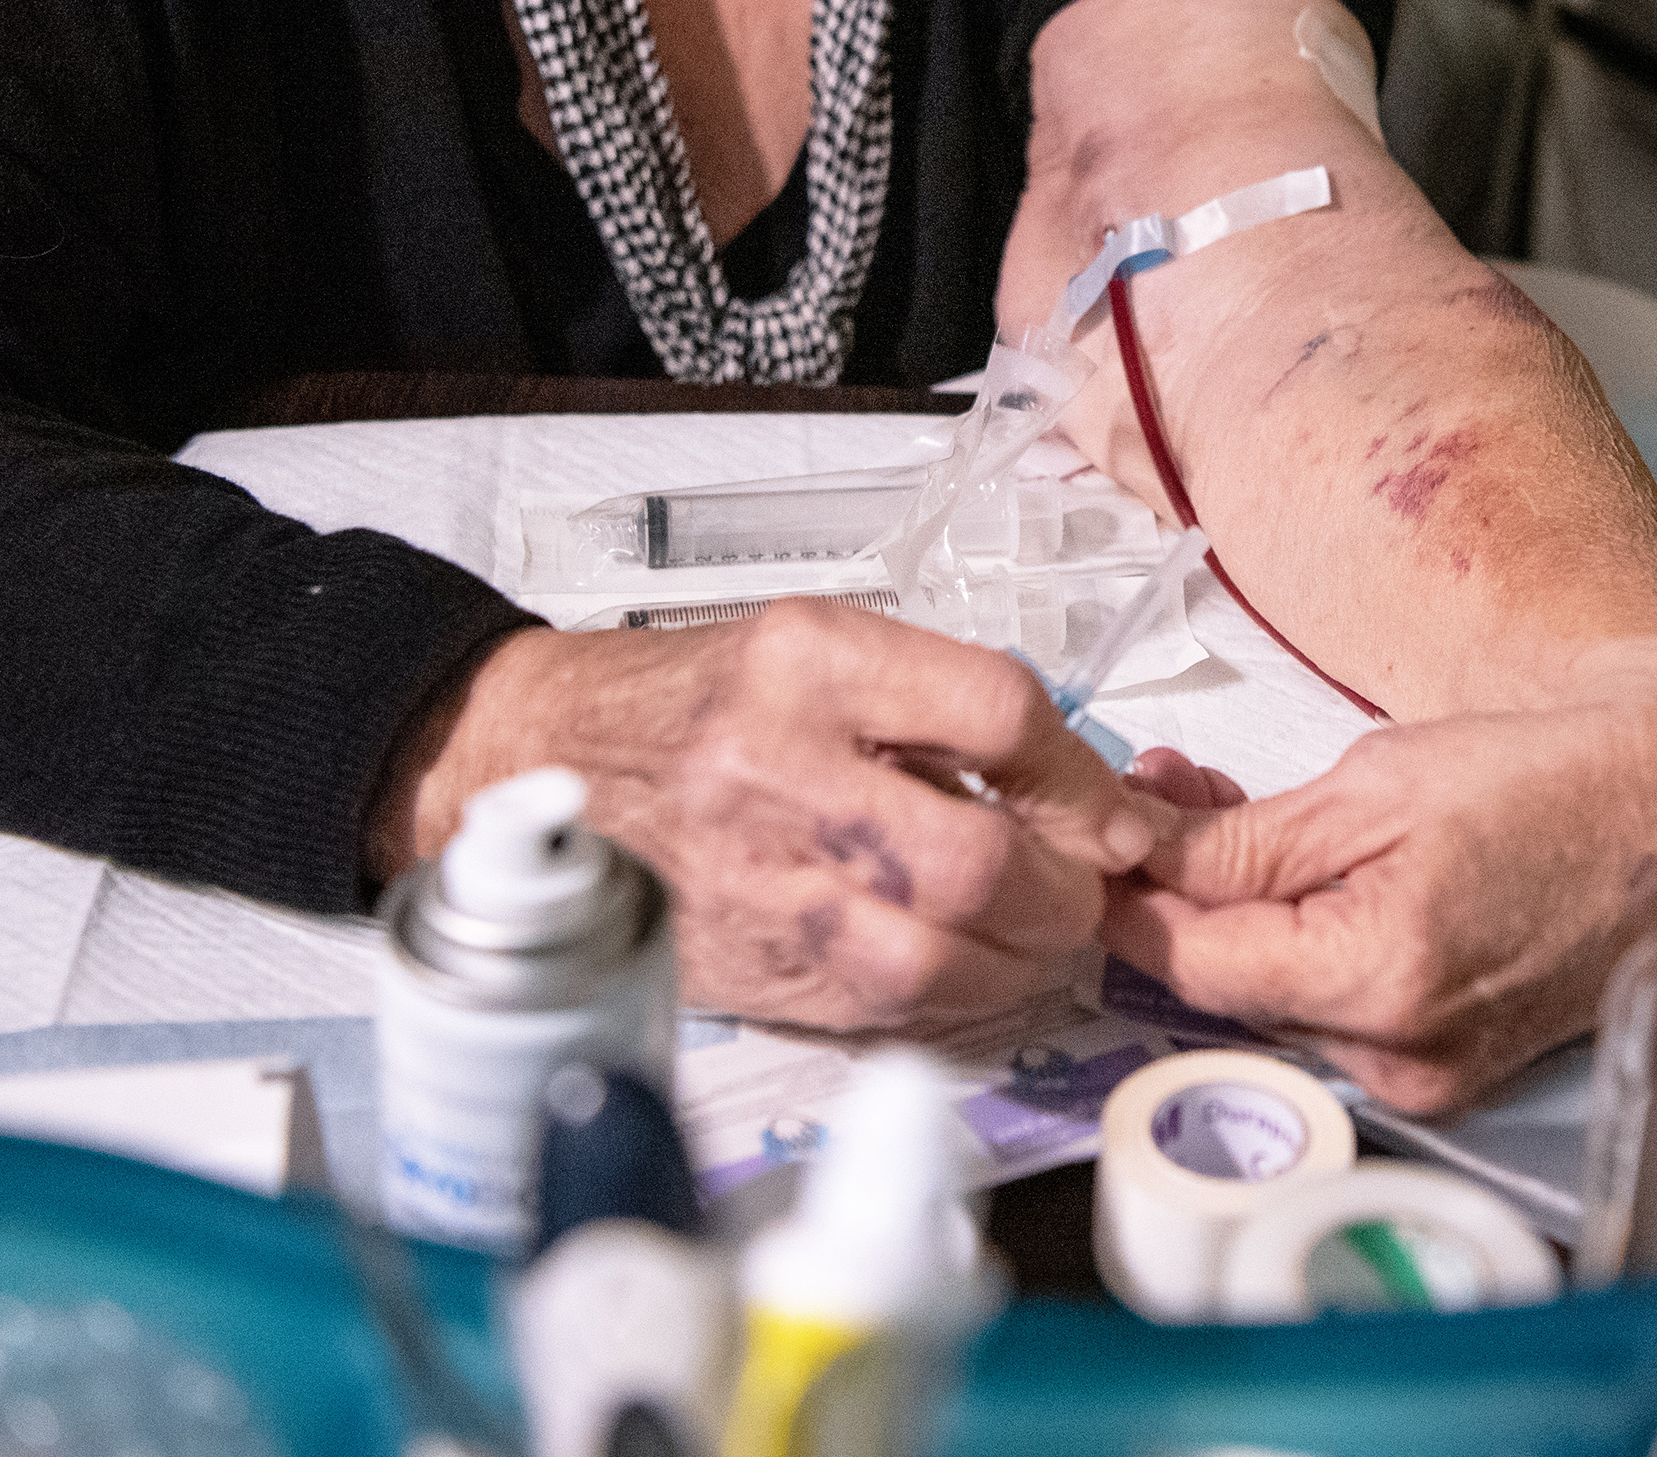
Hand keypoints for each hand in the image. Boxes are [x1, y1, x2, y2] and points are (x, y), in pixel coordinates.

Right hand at [383, 599, 1174, 1030]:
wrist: (544, 763)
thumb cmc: (699, 700)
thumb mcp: (821, 646)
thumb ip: (948, 705)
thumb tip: (1088, 794)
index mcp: (806, 664)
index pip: (996, 717)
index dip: (1081, 778)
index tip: (1113, 809)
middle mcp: (773, 773)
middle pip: (974, 862)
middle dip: (1064, 888)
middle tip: (1088, 883)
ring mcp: (752, 885)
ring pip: (935, 961)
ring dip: (1021, 960)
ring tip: (1038, 930)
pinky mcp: (742, 969)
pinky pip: (884, 1010)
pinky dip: (956, 996)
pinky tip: (970, 962)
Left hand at [1102, 679, 1656, 1113]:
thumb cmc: (1551, 783)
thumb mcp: (1376, 784)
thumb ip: (1245, 838)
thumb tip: (1143, 858)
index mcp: (1378, 975)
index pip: (1195, 963)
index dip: (1132, 902)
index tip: (1094, 845)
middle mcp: (1398, 1050)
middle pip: (1233, 985)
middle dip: (1185, 892)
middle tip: (1167, 795)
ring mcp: (1428, 1072)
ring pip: (1280, 997)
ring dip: (1242, 911)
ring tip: (1229, 808)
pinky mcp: (1448, 1068)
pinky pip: (1337, 1008)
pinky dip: (1305, 942)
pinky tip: (1304, 871)